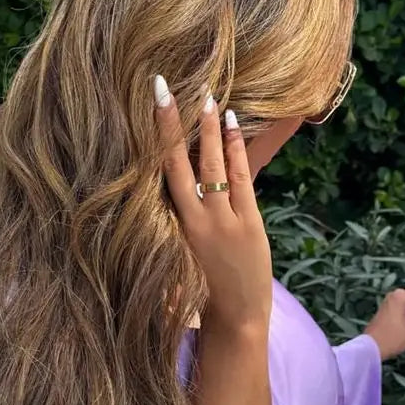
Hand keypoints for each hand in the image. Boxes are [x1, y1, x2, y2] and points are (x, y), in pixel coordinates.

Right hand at [154, 77, 272, 334]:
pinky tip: (233, 124)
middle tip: (173, 85)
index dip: (159, 135)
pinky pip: (241, 179)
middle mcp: (199, 219)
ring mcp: (226, 220)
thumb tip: (159, 195)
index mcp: (177, 227)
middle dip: (178, 123)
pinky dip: (236, 150)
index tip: (154, 101)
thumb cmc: (201, 295)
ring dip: (211, 130)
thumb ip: (171, 228)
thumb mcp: (178, 260)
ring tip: (208, 97)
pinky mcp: (250, 224)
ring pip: (215, 166)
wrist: (235, 319)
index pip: (164, 172)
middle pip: (186, 161)